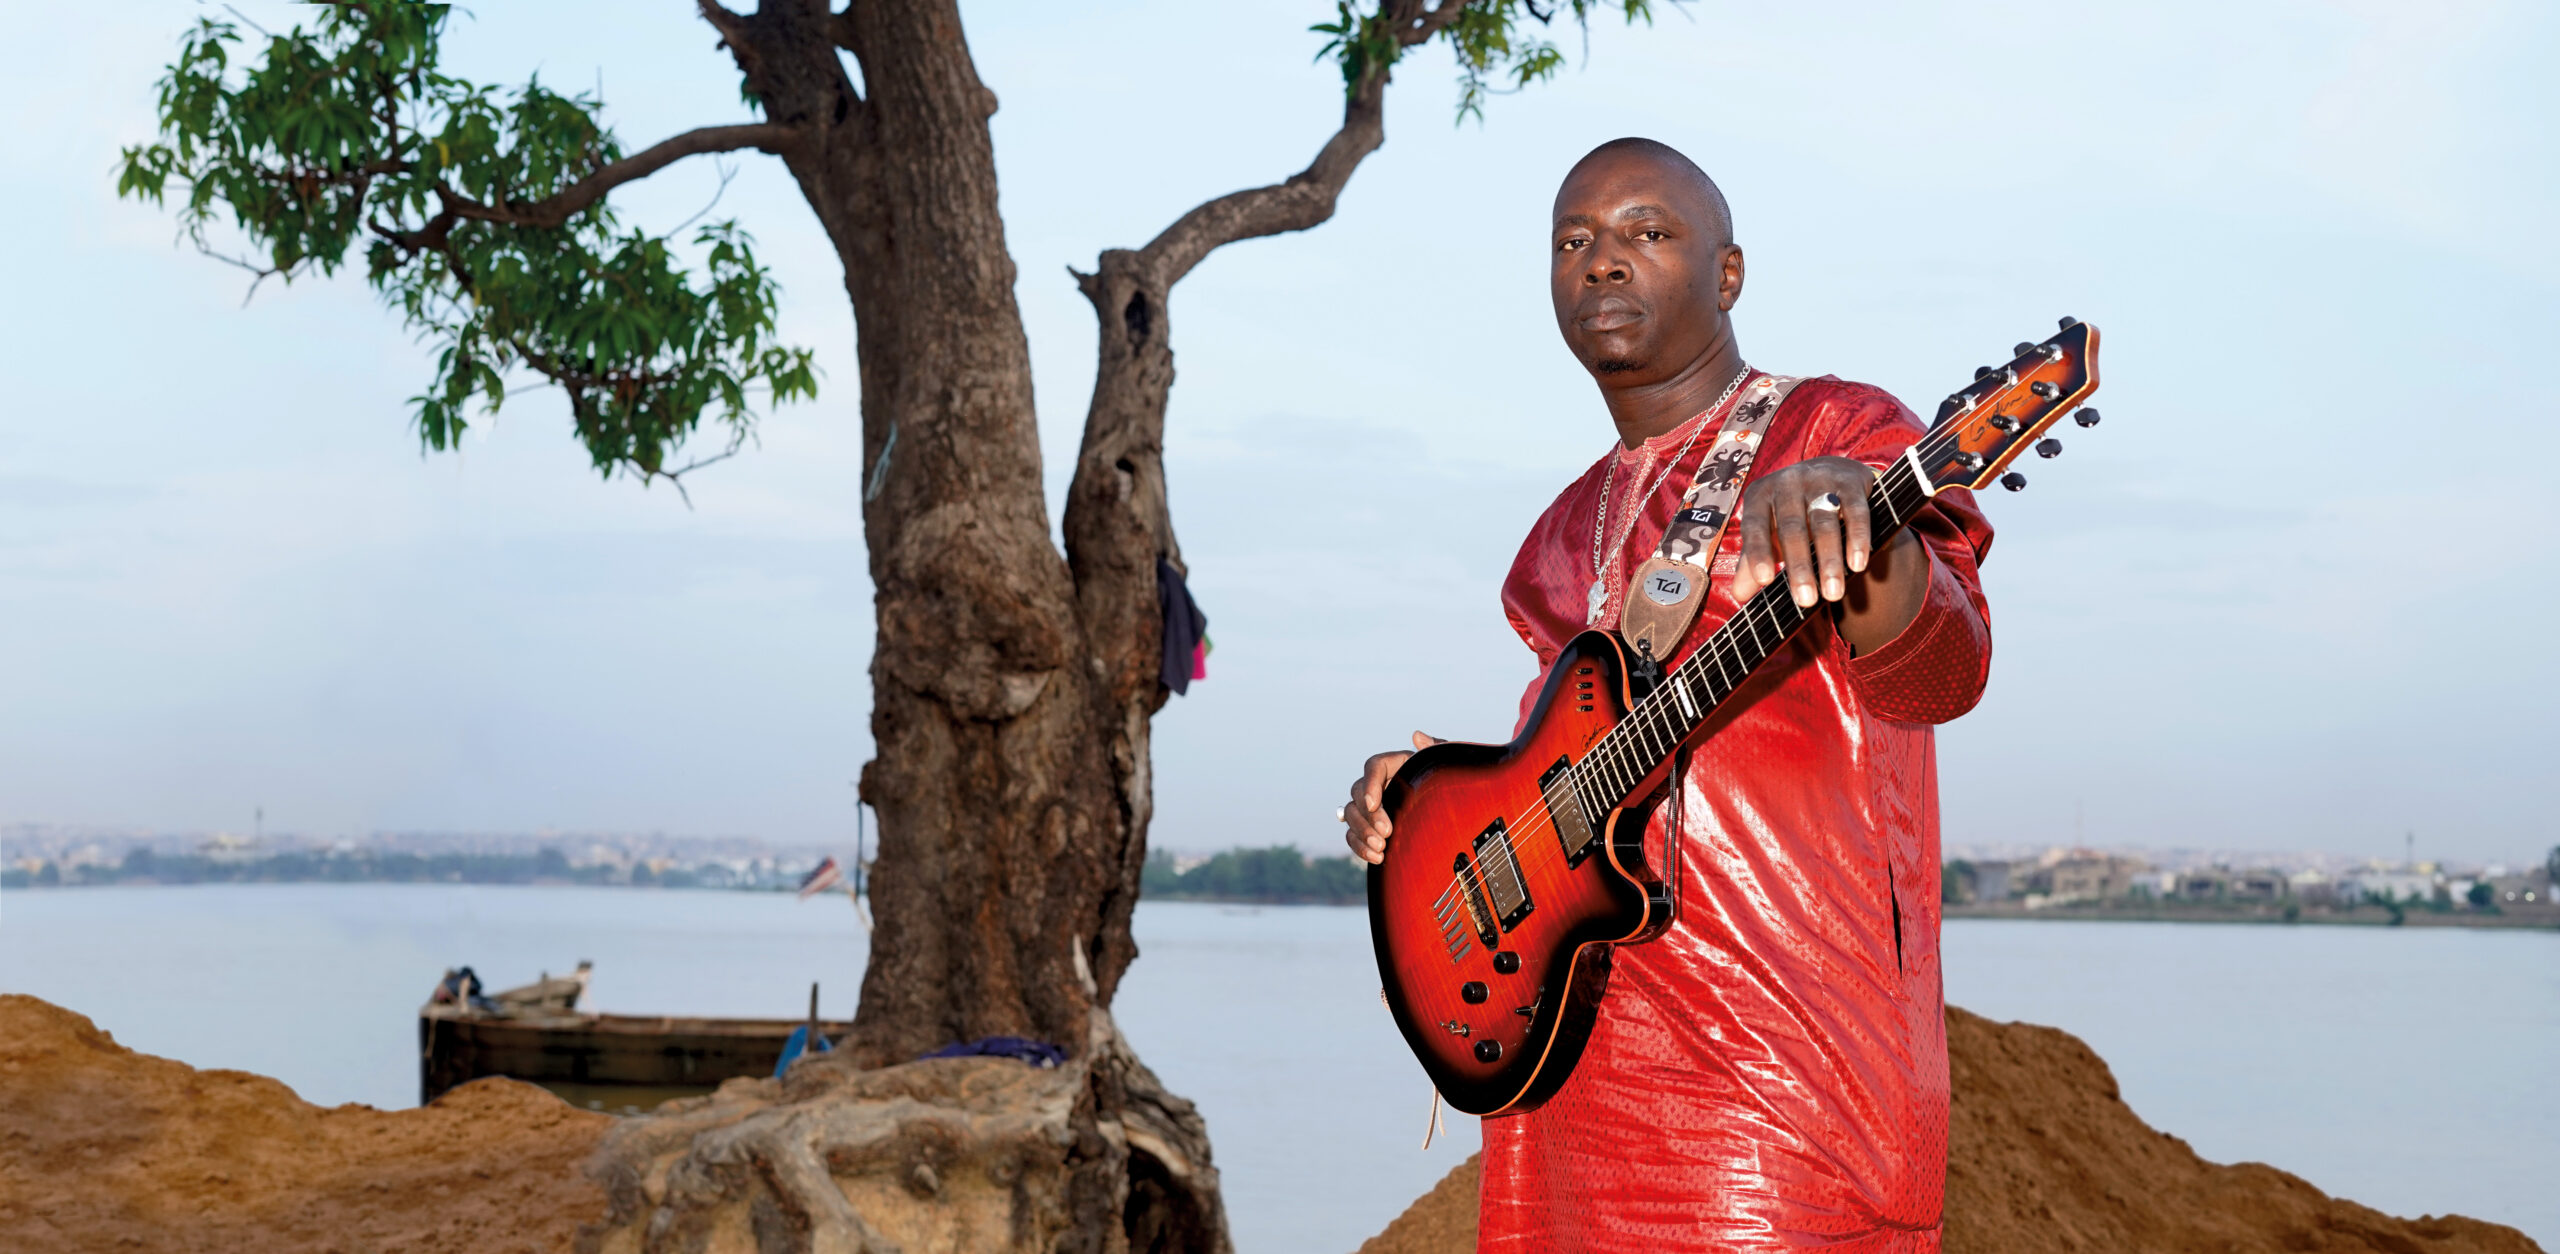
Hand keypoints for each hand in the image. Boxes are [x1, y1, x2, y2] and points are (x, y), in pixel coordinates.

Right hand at [1343, 731, 1441, 864]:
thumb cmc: (1448, 783)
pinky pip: (1353, 836)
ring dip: (1362, 832)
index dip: (1369, 784)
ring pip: (1350, 815)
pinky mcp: (1369, 828)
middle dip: (1369, 815)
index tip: (1374, 803)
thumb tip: (1417, 736)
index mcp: (1394, 765)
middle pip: (1357, 793)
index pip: (1373, 766)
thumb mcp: (1446, 765)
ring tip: (1381, 847)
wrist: (1451, 814)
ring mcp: (1371, 807)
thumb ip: (1436, 748)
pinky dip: (1360, 848)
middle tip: (1387, 833)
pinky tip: (1377, 857)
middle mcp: (1378, 784)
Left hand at [1730, 455, 1926, 653]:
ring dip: (1829, 560)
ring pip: (1824, 523)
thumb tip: (1739, 595)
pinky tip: (1857, 565)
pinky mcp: (1850, 481)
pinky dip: (1857, 538)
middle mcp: (1787, 483)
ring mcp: (1819, 479)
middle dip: (1799, 567)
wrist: (1829, 470)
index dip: (1758, 552)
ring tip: (1833, 594)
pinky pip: (1855, 512)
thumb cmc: (1791, 512)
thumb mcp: (1768, 530)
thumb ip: (1753, 560)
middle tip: (1806, 601)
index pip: (1754, 526)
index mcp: (1760, 496)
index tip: (1765, 581)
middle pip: (1792, 528)